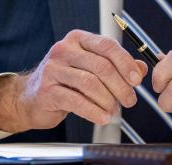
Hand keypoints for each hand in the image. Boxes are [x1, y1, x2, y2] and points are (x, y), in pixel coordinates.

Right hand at [0, 30, 147, 132]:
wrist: (31, 99)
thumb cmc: (64, 83)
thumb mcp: (90, 70)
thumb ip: (116, 67)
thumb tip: (140, 69)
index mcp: (78, 40)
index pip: (107, 46)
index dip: (125, 63)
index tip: (136, 80)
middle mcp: (64, 50)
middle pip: (101, 66)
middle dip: (120, 86)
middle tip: (129, 101)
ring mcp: (53, 70)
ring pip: (90, 83)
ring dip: (108, 100)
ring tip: (114, 111)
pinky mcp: (48, 91)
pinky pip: (77, 101)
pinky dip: (94, 112)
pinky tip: (102, 117)